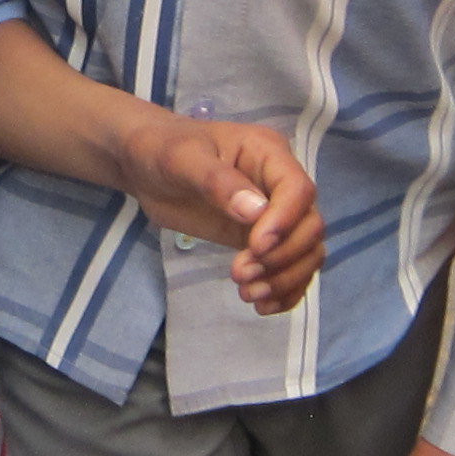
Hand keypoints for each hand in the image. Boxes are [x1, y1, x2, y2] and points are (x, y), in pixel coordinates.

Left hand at [116, 114, 322, 311]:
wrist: (145, 165)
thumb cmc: (163, 150)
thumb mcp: (182, 159)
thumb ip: (218, 183)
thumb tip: (255, 212)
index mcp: (268, 153)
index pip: (297, 190)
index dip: (284, 222)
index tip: (255, 247)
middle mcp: (279, 184)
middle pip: (309, 226)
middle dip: (282, 257)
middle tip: (240, 275)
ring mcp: (274, 214)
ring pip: (306, 251)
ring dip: (285, 278)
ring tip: (248, 294)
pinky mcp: (261, 240)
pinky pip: (290, 267)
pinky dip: (285, 289)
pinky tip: (264, 306)